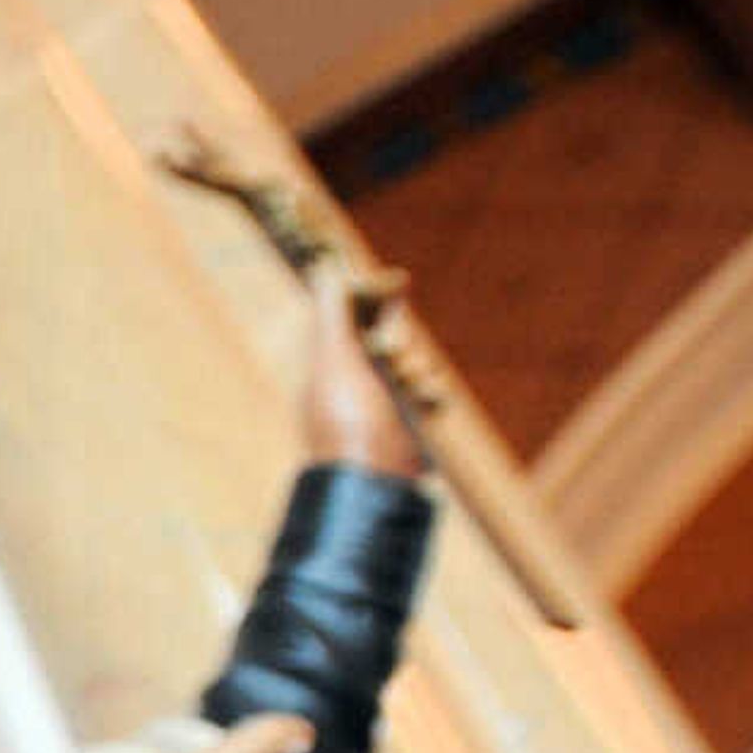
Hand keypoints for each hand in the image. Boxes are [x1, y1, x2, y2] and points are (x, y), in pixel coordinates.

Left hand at [302, 261, 423, 479]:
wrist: (374, 487)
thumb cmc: (351, 422)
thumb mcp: (337, 359)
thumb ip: (332, 313)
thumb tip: (327, 265)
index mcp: (323, 364)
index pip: (350, 315)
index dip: (373, 295)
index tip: (400, 281)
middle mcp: (346, 383)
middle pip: (383, 338)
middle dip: (398, 340)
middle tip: (394, 359)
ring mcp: (374, 408)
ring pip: (408, 367)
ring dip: (417, 370)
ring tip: (414, 389)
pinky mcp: (400, 429)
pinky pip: (423, 398)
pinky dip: (430, 397)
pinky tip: (429, 406)